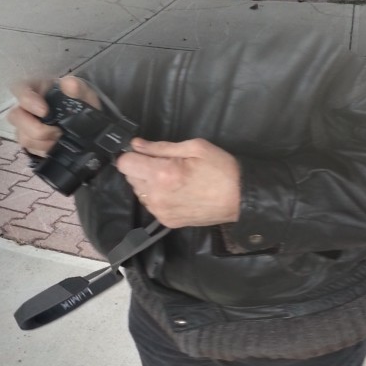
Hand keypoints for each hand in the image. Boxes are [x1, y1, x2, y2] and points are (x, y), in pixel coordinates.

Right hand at [5, 74, 96, 159]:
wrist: (86, 120)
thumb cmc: (79, 101)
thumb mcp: (84, 92)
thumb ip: (78, 87)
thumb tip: (69, 84)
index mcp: (35, 89)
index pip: (20, 89)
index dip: (28, 100)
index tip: (44, 111)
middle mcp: (25, 107)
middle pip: (15, 116)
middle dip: (35, 128)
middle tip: (56, 131)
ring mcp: (25, 125)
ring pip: (22, 136)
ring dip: (42, 141)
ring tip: (60, 138)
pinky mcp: (30, 141)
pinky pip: (29, 148)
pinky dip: (44, 149)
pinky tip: (56, 146)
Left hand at [119, 137, 244, 228]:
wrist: (240, 199)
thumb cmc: (221, 169)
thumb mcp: (196, 148)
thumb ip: (161, 147)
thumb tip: (136, 145)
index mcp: (162, 174)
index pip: (125, 163)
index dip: (133, 155)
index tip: (145, 153)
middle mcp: (156, 196)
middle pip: (130, 177)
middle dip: (142, 168)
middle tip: (166, 165)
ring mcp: (160, 211)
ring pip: (139, 192)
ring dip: (149, 184)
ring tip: (173, 180)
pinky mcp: (166, 221)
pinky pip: (151, 205)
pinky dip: (158, 197)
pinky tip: (177, 193)